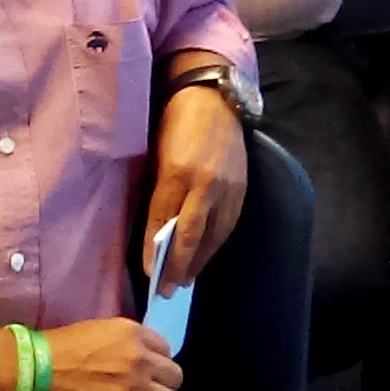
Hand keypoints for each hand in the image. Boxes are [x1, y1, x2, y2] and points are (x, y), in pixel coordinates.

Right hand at [35, 318, 181, 390]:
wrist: (31, 371)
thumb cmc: (59, 347)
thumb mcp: (99, 330)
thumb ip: (127, 342)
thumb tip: (144, 357)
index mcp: (132, 334)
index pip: (167, 349)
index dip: (156, 361)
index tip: (146, 367)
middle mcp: (139, 361)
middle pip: (175, 378)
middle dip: (163, 384)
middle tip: (145, 389)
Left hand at [144, 75, 247, 286]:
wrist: (215, 99)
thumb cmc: (176, 124)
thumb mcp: (158, 154)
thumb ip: (159, 189)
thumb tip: (154, 228)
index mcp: (178, 172)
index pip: (162, 220)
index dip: (154, 250)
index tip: (148, 273)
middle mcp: (205, 184)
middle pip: (190, 235)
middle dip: (178, 267)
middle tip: (167, 291)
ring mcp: (227, 189)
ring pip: (213, 236)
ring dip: (199, 261)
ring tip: (185, 281)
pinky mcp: (241, 190)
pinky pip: (227, 226)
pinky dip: (215, 245)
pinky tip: (205, 256)